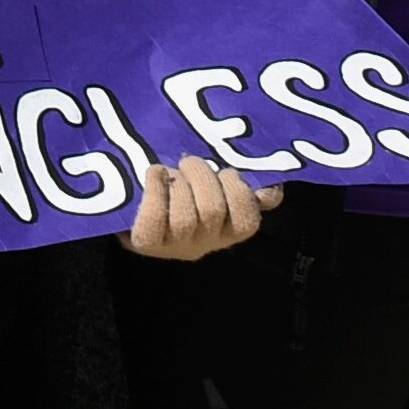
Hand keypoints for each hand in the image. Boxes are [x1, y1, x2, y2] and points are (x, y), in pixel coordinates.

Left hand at [125, 159, 279, 260]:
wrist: (134, 208)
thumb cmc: (182, 192)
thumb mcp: (215, 187)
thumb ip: (244, 189)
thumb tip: (273, 192)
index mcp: (228, 231)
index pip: (248, 221)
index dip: (239, 192)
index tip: (226, 172)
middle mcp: (205, 244)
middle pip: (212, 210)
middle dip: (202, 176)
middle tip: (189, 163)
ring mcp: (176, 246)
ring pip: (185, 215)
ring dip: (179, 182)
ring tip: (171, 171)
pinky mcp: (147, 242)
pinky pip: (154, 217)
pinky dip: (155, 187)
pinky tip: (155, 173)